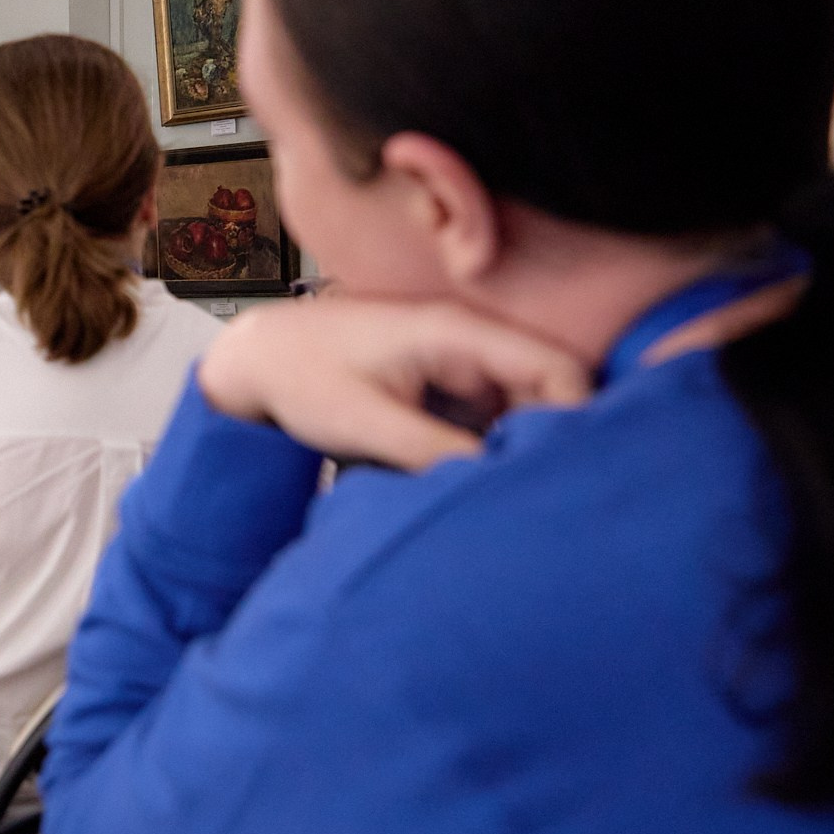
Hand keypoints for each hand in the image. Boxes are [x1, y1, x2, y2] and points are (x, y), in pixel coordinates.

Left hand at [196, 297, 589, 470]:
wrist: (256, 360)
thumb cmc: (301, 377)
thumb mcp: (365, 421)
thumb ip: (432, 450)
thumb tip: (493, 481)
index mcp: (457, 334)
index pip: (556, 368)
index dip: (577, 418)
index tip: (570, 473)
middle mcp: (468, 343)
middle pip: (546, 392)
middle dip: (548, 440)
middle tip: (537, 498)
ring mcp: (458, 365)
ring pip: (520, 410)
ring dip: (516, 449)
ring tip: (504, 498)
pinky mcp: (443, 388)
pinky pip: (488, 420)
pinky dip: (488, 450)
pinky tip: (475, 486)